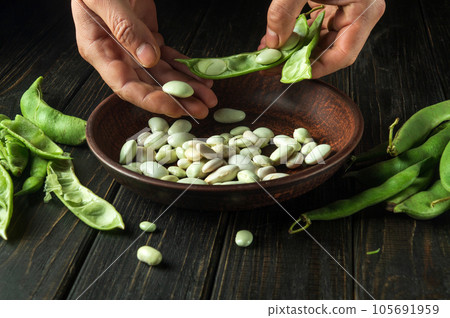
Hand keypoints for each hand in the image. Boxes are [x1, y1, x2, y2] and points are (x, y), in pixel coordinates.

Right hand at [71, 0, 216, 118]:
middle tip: (201, 110)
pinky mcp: (148, 39)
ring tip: (208, 98)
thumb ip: (125, 28)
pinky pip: (168, 58)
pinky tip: (201, 77)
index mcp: (99, 52)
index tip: (174, 105)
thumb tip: (148, 59)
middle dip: (176, 99)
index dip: (150, 99)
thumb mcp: (105, 0)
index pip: (125, 86)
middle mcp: (117, 57)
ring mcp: (133, 49)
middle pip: (149, 86)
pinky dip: (185, 68)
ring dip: (187, 87)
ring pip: (163, 75)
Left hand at [259, 0, 385, 77]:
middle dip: (299, 60)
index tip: (290, 75)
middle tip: (274, 66)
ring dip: (296, 49)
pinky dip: (298, 33)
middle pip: (329, 50)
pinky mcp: (336, 2)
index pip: (342, 55)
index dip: (315, 69)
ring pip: (321, 40)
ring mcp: (348, 7)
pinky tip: (281, 38)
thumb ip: (284, 13)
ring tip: (272, 54)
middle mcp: (359, 12)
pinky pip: (317, 25)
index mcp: (363, 10)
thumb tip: (273, 43)